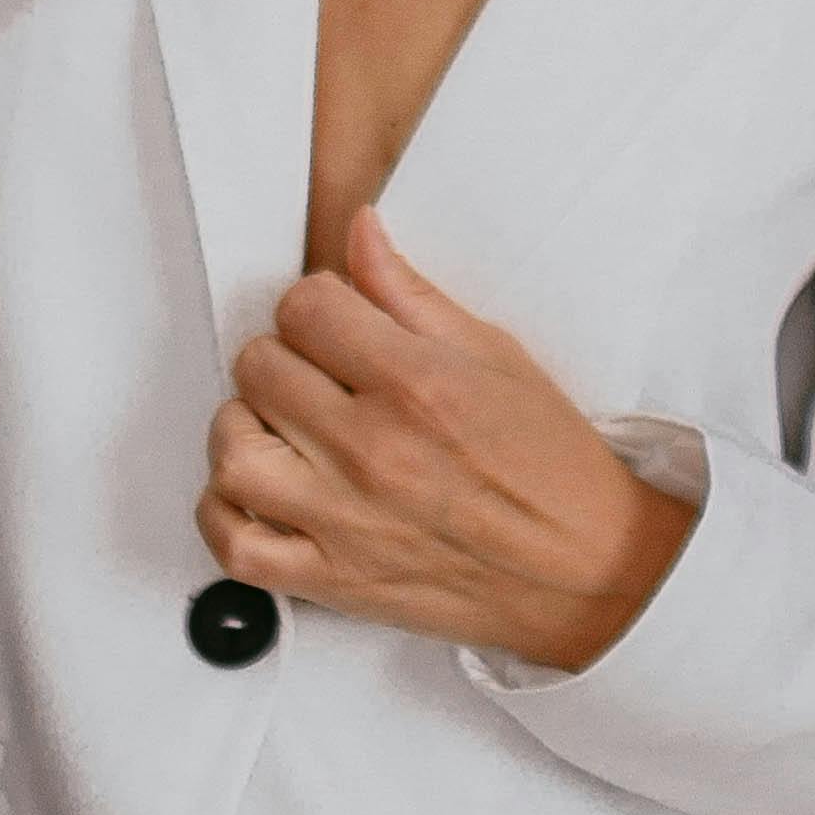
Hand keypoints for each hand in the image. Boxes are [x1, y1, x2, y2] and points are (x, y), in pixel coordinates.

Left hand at [197, 212, 696, 670]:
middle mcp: (371, 450)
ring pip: (232, 449)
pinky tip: (262, 489)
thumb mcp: (496, 357)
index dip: (317, 304)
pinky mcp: (331, 580)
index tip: (335, 322)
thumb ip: (412, 295)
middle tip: (318, 372)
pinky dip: (226, 512)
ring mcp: (343, 521)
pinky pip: (234, 545)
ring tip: (282, 426)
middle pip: (259, 367)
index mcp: (415, 384)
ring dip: (245, 425)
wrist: (589, 572)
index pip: (305, 307)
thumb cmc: (554, 471)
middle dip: (285, 356)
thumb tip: (360, 234)